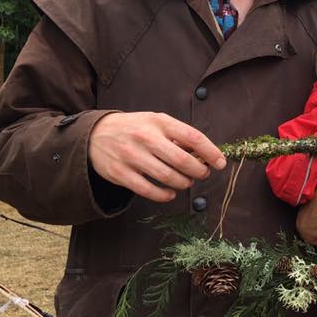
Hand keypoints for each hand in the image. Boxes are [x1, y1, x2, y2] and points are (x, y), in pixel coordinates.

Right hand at [89, 112, 225, 201]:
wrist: (95, 134)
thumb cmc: (135, 128)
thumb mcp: (156, 122)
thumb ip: (179, 135)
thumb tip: (205, 154)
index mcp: (159, 122)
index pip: (192, 137)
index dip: (210, 152)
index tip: (221, 163)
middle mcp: (145, 137)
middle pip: (182, 160)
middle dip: (198, 171)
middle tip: (203, 174)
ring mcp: (131, 156)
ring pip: (167, 177)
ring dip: (183, 183)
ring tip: (186, 182)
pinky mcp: (120, 173)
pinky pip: (148, 190)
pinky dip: (164, 195)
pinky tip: (170, 193)